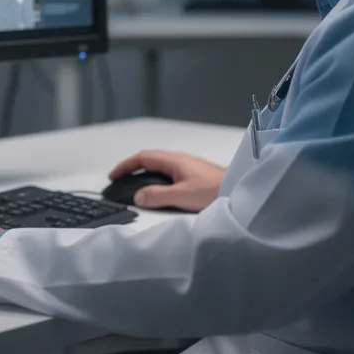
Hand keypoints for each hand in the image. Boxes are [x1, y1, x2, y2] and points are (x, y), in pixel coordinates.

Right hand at [109, 150, 225, 211]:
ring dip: (144, 173)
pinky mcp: (194, 174)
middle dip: (132, 168)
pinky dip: (156, 178)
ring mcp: (187, 166)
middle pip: (149, 159)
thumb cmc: (214, 191)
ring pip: (159, 166)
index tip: (113, 176)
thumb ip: (157, 196)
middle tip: (120, 180)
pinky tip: (159, 190)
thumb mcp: (182, 196)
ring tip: (135, 186)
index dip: (125, 166)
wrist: (240, 190)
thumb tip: (138, 196)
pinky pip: (168, 172)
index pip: (142, 157)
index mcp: (174, 160)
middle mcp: (179, 159)